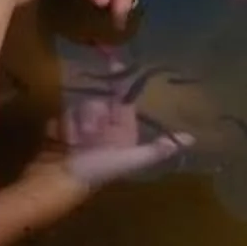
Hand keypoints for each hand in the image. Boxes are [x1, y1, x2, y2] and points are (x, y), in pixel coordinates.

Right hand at [53, 92, 189, 192]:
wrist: (55, 183)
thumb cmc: (95, 171)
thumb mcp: (129, 159)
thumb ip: (155, 149)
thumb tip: (191, 139)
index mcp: (122, 135)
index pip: (123, 103)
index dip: (119, 85)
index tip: (113, 61)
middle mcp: (104, 132)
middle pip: (99, 103)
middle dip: (92, 113)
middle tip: (87, 130)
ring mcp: (80, 132)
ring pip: (80, 108)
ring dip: (75, 121)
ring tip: (72, 139)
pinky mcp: (60, 133)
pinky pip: (62, 116)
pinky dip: (60, 126)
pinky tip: (59, 137)